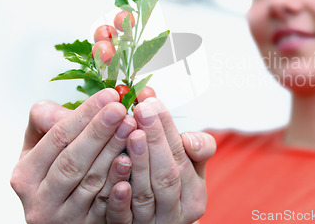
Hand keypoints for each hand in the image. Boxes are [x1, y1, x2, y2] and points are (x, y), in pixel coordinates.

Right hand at [11, 89, 136, 223]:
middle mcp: (41, 201)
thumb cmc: (55, 175)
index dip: (84, 114)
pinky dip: (119, 187)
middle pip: (73, 161)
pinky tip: (129, 165)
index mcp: (26, 175)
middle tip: (120, 109)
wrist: (61, 216)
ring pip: (92, 182)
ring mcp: (65, 218)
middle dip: (99, 131)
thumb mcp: (41, 149)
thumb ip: (47, 122)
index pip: (57, 138)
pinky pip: (106, 208)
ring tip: (131, 128)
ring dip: (114, 152)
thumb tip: (60, 109)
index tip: (108, 96)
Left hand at [106, 97, 215, 223]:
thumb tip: (191, 140)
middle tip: (142, 110)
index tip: (154, 102)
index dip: (168, 129)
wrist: (155, 221)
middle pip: (167, 175)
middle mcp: (175, 212)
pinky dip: (119, 197)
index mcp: (194, 196)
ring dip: (138, 162)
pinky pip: (122, 218)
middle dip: (154, 139)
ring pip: (145, 194)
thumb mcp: (190, 166)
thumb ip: (197, 147)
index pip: (183, 157)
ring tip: (130, 133)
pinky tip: (116, 168)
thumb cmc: (170, 184)